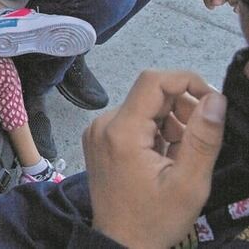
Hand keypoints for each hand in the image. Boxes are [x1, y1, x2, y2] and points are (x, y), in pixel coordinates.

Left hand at [84, 70, 225, 248]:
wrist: (121, 243)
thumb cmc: (155, 219)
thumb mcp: (189, 183)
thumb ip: (203, 138)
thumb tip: (215, 99)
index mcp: (121, 131)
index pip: (153, 81)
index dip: (187, 81)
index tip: (211, 102)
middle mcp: (103, 124)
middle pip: (150, 95)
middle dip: (182, 111)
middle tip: (196, 144)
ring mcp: (98, 131)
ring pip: (144, 108)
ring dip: (170, 124)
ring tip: (178, 158)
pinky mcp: (99, 139)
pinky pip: (133, 121)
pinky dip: (155, 133)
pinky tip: (162, 159)